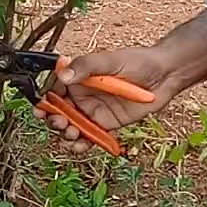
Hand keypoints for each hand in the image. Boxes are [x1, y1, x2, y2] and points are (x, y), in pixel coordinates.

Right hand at [35, 45, 179, 153]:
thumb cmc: (138, 61)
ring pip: (70, 127)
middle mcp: (82, 95)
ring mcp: (93, 111)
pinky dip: (81, 145)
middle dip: (53, 119)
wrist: (165, 75)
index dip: (45, 99)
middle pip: (58, 111)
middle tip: (59, 122)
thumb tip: (63, 75)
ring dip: (65, 133)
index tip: (41, 108)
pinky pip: (88, 138)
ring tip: (72, 133)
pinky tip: (80, 146)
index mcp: (79, 77)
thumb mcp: (110, 60)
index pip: (54, 89)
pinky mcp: (105, 126)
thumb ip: (86, 67)